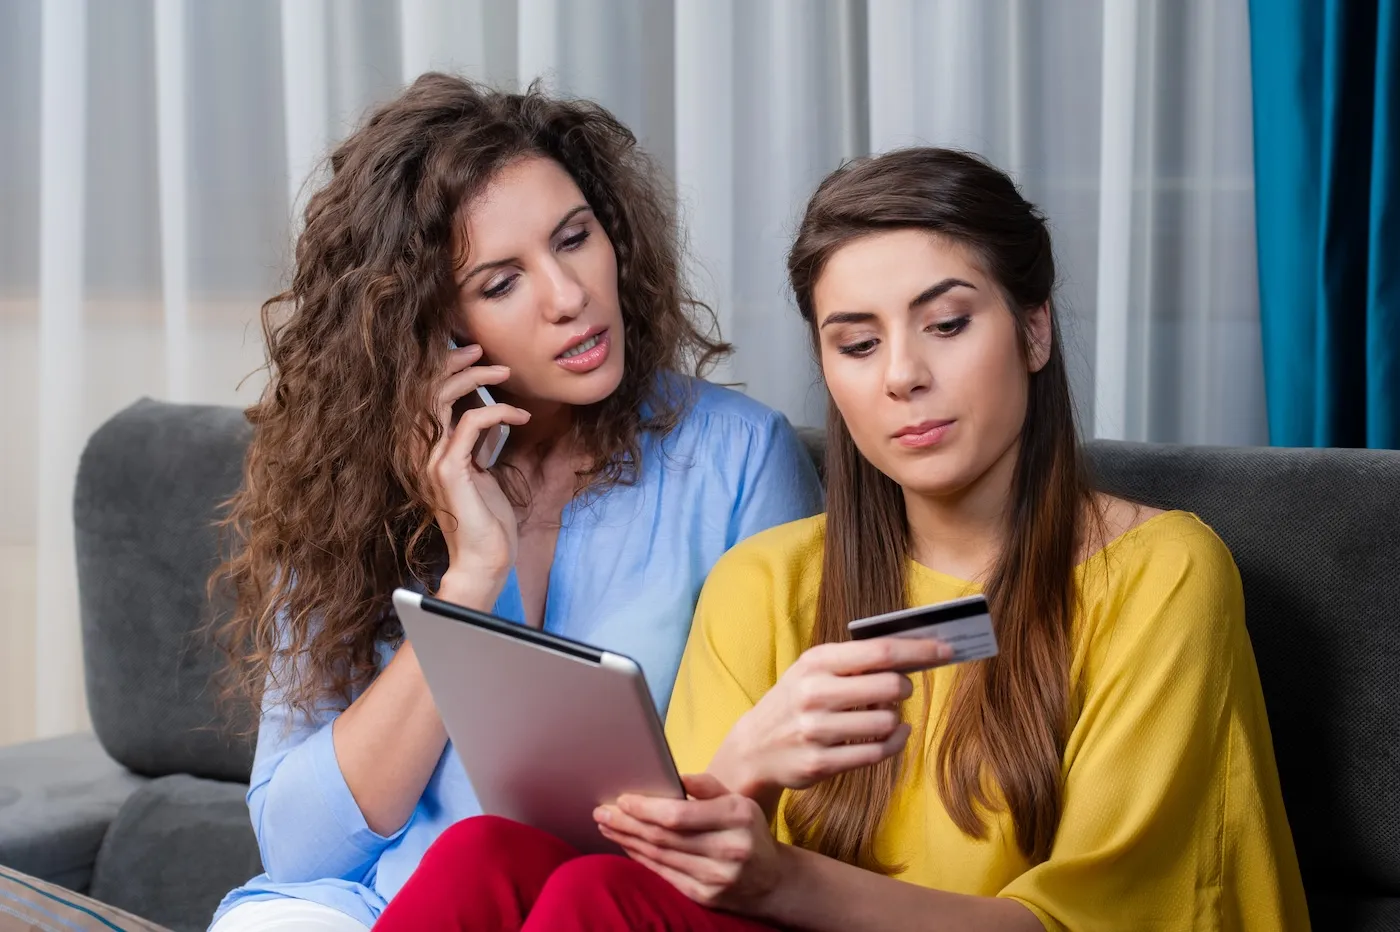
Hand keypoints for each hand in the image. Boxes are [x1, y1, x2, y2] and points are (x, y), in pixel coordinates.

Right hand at [427, 343, 531, 603]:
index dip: (445, 369)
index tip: (475, 355)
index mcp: (428, 450)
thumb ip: (479, 441)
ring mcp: (431, 460)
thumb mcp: (483, 469)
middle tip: (483, 351)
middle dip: (454, 363)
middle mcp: (422, 452)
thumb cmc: (488, 519)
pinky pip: (469, 424)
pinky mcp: (449, 470)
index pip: (426, 396)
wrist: (486, 559)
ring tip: (503, 372)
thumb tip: (489, 412)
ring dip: (475, 378)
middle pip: (426, 389)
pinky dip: (497, 412)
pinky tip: (520, 417)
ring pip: (441, 399)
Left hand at [596, 773, 782, 914]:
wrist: (773, 881)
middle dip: (627, 823)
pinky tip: (627, 845)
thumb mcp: (739, 802)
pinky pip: (664, 874)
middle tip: (601, 811)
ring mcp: (716, 877)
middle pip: (664, 836)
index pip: (679, 814)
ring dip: (628, 840)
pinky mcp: (705, 896)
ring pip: (660, 856)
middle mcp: (728, 849)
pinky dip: (641, 858)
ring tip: (606, 826)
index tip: (622, 798)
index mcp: (736, 817)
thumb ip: (708, 786)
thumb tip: (674, 775)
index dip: (646, 808)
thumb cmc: (748, 832)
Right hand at [709, 637, 951, 808]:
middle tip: (900, 689)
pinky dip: (895, 742)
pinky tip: (894, 734)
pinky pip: (879, 752)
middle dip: (904, 687)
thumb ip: (855, 662)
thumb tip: (913, 652)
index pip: (880, 651)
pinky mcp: (822, 762)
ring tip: (881, 715)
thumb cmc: (795, 702)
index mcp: (815, 662)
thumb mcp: (813, 671)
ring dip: (894, 718)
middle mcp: (813, 692)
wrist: (753, 749)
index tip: (946, 649)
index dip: (919, 650)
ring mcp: (816, 729)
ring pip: (887, 720)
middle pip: (890, 685)